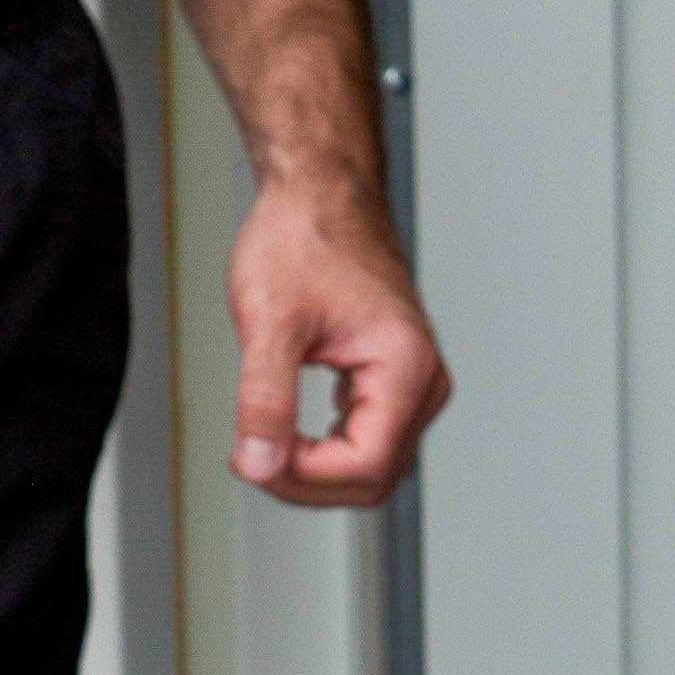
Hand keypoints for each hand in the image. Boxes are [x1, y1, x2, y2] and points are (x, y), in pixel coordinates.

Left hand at [228, 174, 450, 503]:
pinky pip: (371, 441)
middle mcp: (423, 383)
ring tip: (265, 444)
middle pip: (374, 478)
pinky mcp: (397, 382)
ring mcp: (415, 386)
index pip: (365, 464)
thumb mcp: (269, 320)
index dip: (304, 476)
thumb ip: (264, 399)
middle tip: (251, 458)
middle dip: (308, 481)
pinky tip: (291, 432)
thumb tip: (258, 463)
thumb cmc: (305, 236)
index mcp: (404, 367)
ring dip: (318, 471)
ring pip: (374, 467)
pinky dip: (328, 450)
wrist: (321, 194)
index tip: (252, 459)